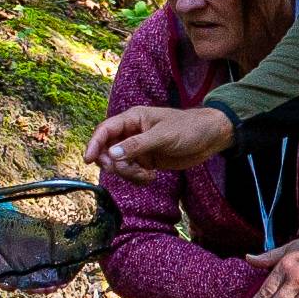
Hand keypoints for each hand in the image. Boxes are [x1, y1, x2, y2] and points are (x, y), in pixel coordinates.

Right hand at [86, 103, 236, 174]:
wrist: (210, 138)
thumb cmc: (188, 128)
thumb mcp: (163, 136)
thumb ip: (137, 145)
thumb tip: (112, 155)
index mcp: (133, 119)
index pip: (105, 130)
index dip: (94, 144)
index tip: (88, 160)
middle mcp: (132, 133)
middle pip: (108, 150)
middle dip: (113, 164)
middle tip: (126, 170)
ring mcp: (138, 148)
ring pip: (119, 164)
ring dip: (128, 174)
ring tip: (146, 176)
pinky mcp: (146, 161)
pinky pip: (132, 172)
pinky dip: (137, 179)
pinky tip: (151, 178)